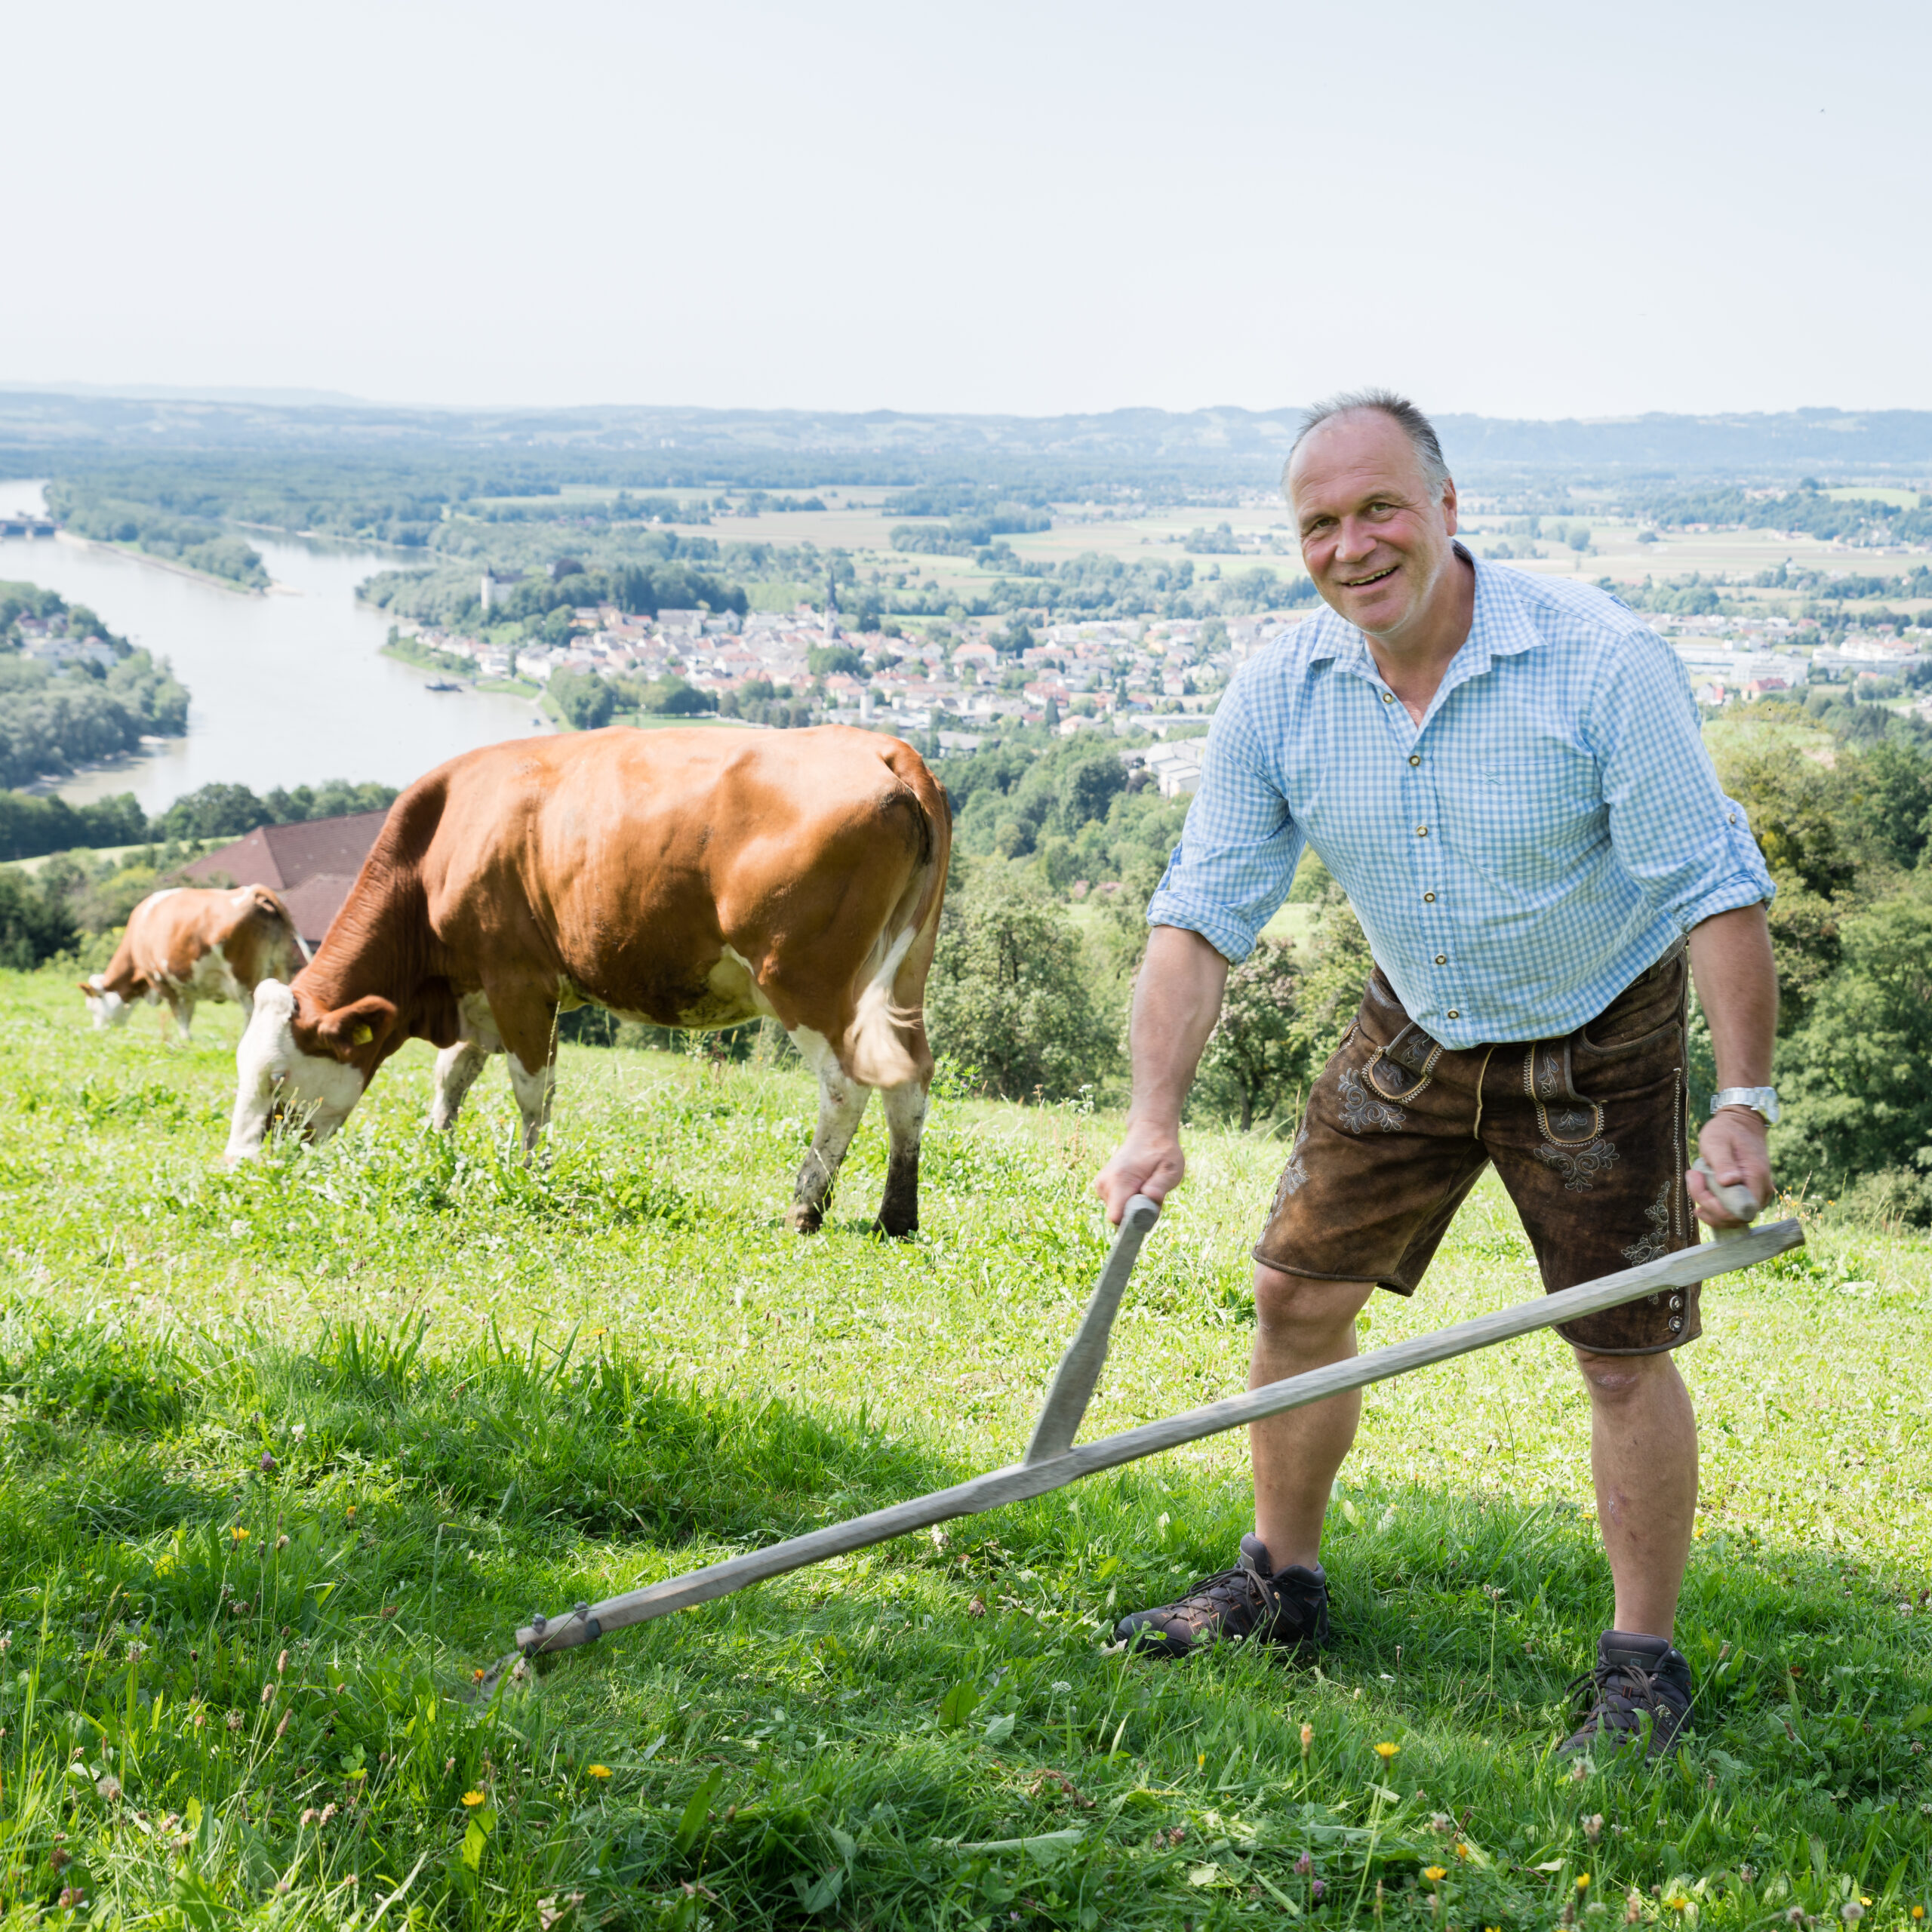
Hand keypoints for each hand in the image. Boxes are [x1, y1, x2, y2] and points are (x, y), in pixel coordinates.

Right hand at [1095, 1118, 1185, 1224]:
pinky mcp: (1103, 1187)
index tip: (1149, 1215)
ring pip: (1120, 1213)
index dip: (1134, 1224)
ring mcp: (1102, 1186)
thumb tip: (1150, 1198)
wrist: (1148, 1133)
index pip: (1116, 1217)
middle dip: (1139, 1214)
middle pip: (1121, 1218)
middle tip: (1154, 1195)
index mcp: (1119, 1180)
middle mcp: (1105, 1184)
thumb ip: (1160, 1185)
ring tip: (1147, 1186)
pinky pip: (1118, 1205)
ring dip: (1136, 1207)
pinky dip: (1130, 1201)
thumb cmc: (1162, 1151)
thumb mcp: (1170, 1168)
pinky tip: (1139, 1186)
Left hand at [1688, 1108, 1772, 1228]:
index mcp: (1755, 1177)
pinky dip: (1716, 1207)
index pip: (1739, 1211)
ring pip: (1734, 1217)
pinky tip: (1702, 1196)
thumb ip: (1723, 1162)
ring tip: (1695, 1182)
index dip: (1715, 1207)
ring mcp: (1758, 1194)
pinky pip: (1734, 1210)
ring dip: (1710, 1206)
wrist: (1740, 1124)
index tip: (1697, 1182)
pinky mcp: (1751, 1194)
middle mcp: (1762, 1190)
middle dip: (1708, 1205)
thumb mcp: (1716, 1142)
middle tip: (1692, 1178)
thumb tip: (1729, 1181)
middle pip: (1735, 1217)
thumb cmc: (1726, 1131)